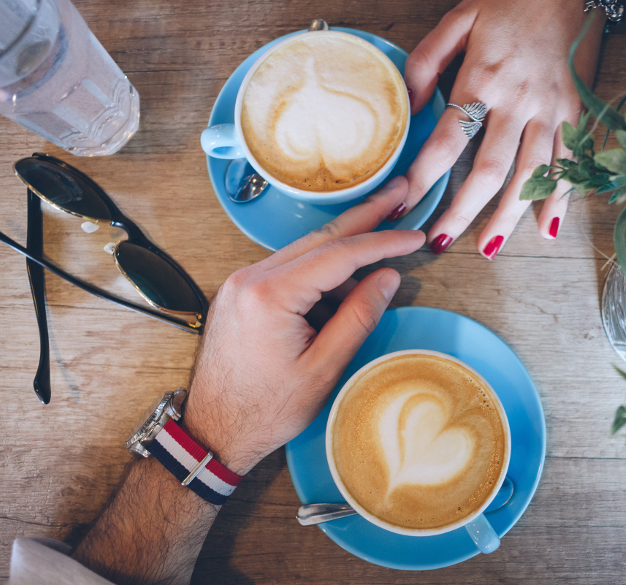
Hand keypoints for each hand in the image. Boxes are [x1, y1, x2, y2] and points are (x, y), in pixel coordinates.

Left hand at [182, 178, 423, 473]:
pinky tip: (343, 286)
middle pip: (321, 238)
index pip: (339, 254)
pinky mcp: (242, 293)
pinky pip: (289, 269)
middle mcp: (250, 278)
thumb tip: (388, 277)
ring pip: (305, 252)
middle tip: (399, 194)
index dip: (382, 242)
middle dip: (365, 218)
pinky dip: (321, 272)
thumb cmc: (265, 409)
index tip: (413, 235)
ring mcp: (242, 283)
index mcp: (270, 295)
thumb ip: (358, 317)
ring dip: (344, 251)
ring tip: (379, 252)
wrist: (212, 431)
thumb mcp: (323, 368)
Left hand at [393, 0, 605, 257]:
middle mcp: (519, 101)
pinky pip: (569, 163)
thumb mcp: (458, 18)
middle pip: (489, 169)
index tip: (402, 204)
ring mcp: (551, 111)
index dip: (423, 177)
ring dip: (508, 216)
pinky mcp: (575, 113)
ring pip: (530, 175)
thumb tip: (409, 105)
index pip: (448, 140)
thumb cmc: (508, 0)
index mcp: (484, 78)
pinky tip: (547, 228)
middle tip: (439, 241)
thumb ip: (427, 61)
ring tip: (487, 248)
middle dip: (462, 210)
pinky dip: (561, 198)